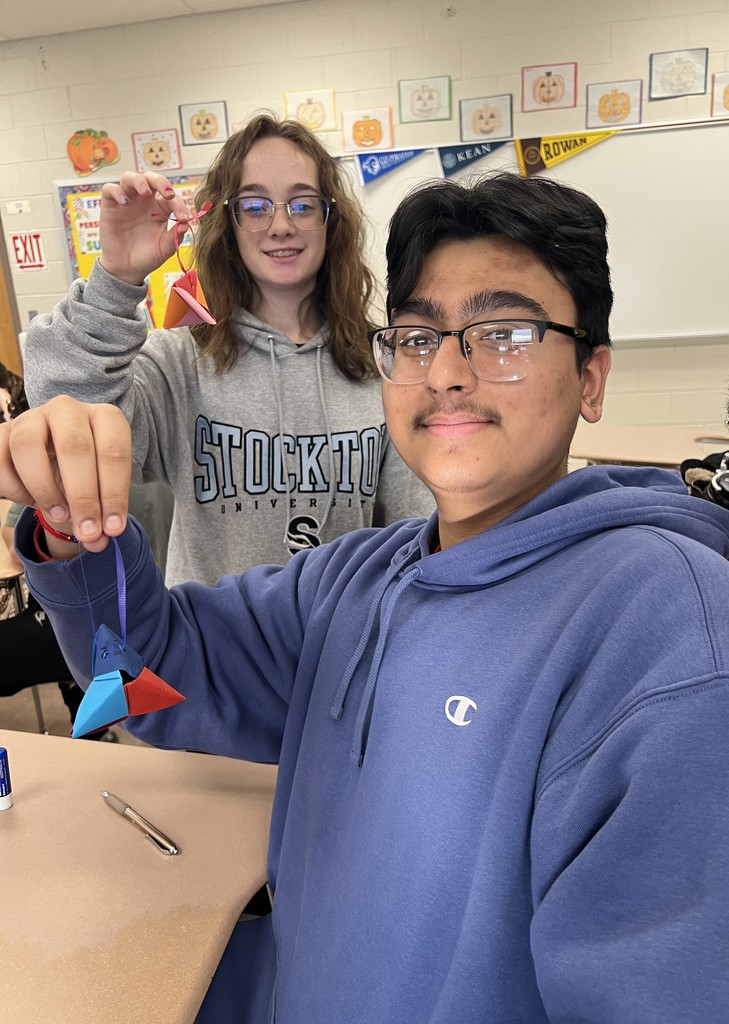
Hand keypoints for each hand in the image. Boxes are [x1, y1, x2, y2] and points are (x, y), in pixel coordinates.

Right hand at [0, 397, 131, 554]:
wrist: (57, 453)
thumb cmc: (87, 470)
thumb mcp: (102, 486)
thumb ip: (103, 513)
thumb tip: (97, 542)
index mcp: (104, 418)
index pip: (113, 452)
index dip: (114, 494)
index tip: (113, 528)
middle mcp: (68, 410)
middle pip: (74, 448)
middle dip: (83, 497)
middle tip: (88, 531)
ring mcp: (32, 417)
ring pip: (28, 445)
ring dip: (44, 488)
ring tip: (58, 515)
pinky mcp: (4, 431)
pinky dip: (14, 487)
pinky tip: (30, 502)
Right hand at [98, 171, 192, 285]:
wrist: (128, 269)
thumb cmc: (147, 257)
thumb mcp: (165, 249)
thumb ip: (175, 236)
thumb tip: (186, 224)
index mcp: (160, 209)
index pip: (170, 197)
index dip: (179, 204)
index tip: (184, 217)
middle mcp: (143, 201)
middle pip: (151, 178)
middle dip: (160, 181)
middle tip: (168, 194)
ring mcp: (127, 201)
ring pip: (130, 177)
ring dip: (139, 181)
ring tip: (146, 193)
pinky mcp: (110, 206)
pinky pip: (109, 189)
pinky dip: (117, 191)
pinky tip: (125, 203)